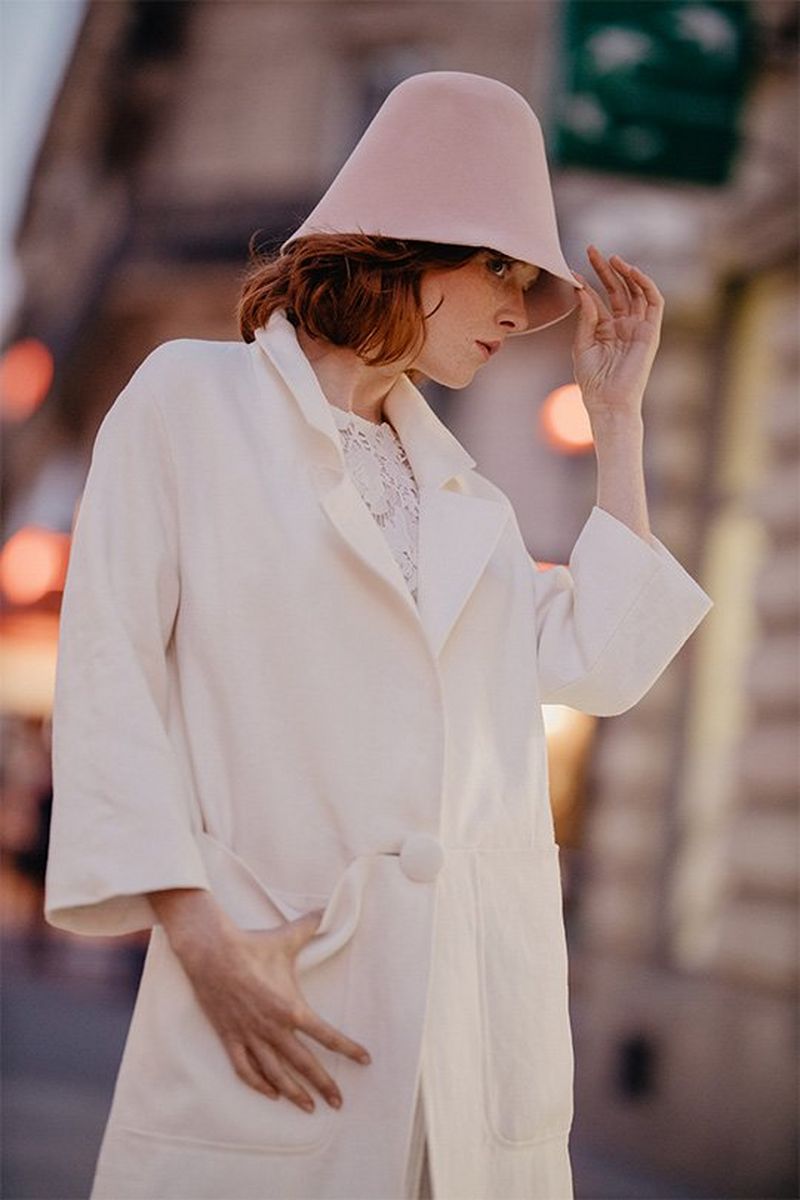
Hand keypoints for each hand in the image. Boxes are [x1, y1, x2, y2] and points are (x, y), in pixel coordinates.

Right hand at [150, 890, 370, 1112]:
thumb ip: (310, 927)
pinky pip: (244, 1069)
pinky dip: (258, 1084)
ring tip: (309, 1106)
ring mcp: (249, 1035)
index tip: (365, 1060)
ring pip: (275, 1073)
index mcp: (290, 1008)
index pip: (326, 1035)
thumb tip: (326, 911)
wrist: (211, 952)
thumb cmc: (252, 946)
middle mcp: (272, 1028)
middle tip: (339, 1102)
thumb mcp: (287, 937)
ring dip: (294, 1092)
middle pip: (303, 1064)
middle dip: (323, 1084)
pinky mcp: (230, 1037)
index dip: (348, 1048)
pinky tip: (270, 1092)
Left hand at [571, 244, 664, 423]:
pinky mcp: (651, 331)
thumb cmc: (593, 380)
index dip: (586, 283)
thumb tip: (581, 290)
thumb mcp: (583, 345)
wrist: (608, 402)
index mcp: (605, 329)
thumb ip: (585, 318)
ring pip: (636, 291)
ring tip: (612, 258)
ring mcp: (638, 327)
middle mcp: (623, 325)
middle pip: (617, 289)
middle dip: (605, 269)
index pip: (597, 298)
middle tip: (591, 250)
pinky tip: (632, 272)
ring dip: (626, 272)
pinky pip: (654, 302)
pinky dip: (646, 285)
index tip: (572, 271)